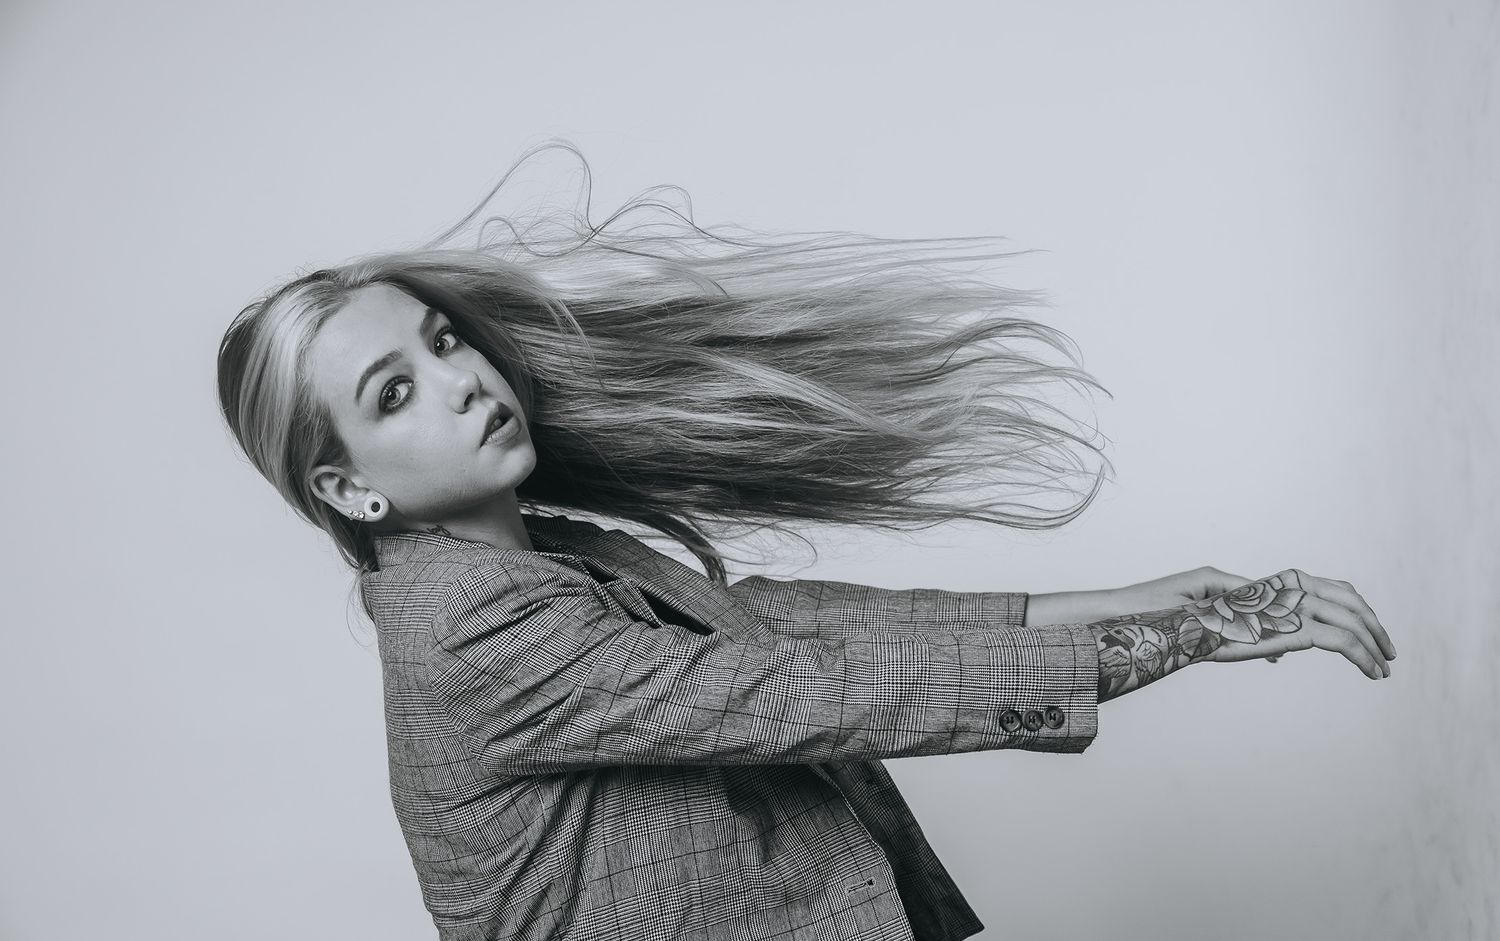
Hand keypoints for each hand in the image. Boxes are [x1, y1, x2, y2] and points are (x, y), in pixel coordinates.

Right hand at [1186, 568, 1395, 678]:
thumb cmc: (1202, 623)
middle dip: (1375, 626)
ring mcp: (1297, 605)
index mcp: (1282, 581)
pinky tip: (1372, 674)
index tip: (1367, 632)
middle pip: (1351, 601)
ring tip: (1383, 668)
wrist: (1184, 627)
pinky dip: (1365, 658)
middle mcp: (1295, 587)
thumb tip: (1281, 653)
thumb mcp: (1240, 622)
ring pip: (1355, 622)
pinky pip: (1345, 642)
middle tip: (1387, 650)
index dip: (1357, 610)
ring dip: (1376, 646)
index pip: (1333, 589)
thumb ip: (1266, 629)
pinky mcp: (1297, 628)